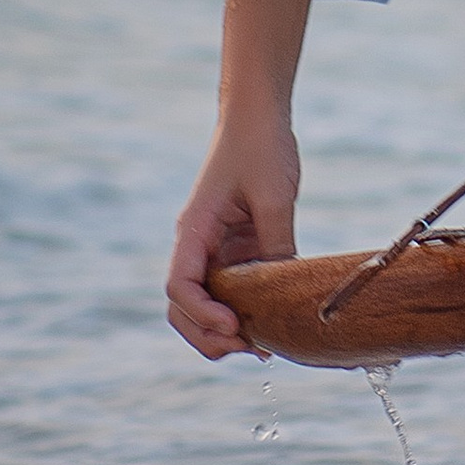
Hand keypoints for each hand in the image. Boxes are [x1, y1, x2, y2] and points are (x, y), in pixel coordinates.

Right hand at [166, 119, 298, 358]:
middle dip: (208, 335)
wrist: (258, 116)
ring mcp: (215, 249)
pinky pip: (232, 290)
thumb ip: (276, 243)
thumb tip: (284, 292)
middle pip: (183, 307)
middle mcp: (198, 244)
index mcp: (194, 229)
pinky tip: (272, 326)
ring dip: (225, 330)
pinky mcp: (236, 248)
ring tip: (262, 346)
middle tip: (250, 348)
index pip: (180, 286)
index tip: (234, 325)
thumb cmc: (260, 145)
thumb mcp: (273, 194)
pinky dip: (245, 313)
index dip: (202, 314)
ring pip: (206, 305)